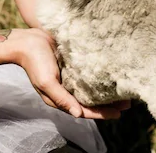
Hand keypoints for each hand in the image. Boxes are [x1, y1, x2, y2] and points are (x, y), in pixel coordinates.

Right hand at [0, 28, 129, 119]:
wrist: (26, 40)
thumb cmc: (34, 62)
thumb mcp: (46, 82)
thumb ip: (61, 98)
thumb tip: (78, 115)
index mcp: (61, 97)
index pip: (85, 110)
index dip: (102, 113)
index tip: (119, 113)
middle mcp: (68, 89)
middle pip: (92, 100)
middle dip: (109, 103)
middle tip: (129, 102)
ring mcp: (71, 76)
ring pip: (92, 88)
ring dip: (107, 90)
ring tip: (125, 89)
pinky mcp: (73, 64)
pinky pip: (89, 73)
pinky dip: (100, 75)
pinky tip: (112, 73)